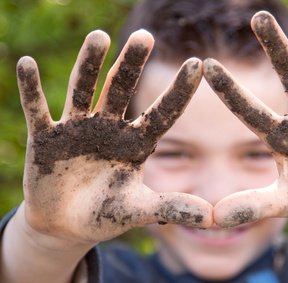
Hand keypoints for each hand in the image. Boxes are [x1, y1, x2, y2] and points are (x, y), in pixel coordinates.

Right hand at [17, 30, 211, 243]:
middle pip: (122, 89)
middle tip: (145, 36)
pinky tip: (27, 65)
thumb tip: (211, 218)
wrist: (67, 225)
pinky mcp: (47, 138)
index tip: (198, 63)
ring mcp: (78, 129)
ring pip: (84, 90)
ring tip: (99, 37)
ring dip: (89, 64)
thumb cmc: (108, 213)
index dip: (179, 90)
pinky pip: (37, 110)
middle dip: (131, 63)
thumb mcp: (139, 210)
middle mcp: (110, 128)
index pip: (162, 112)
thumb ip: (171, 208)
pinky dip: (32, 90)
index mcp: (137, 143)